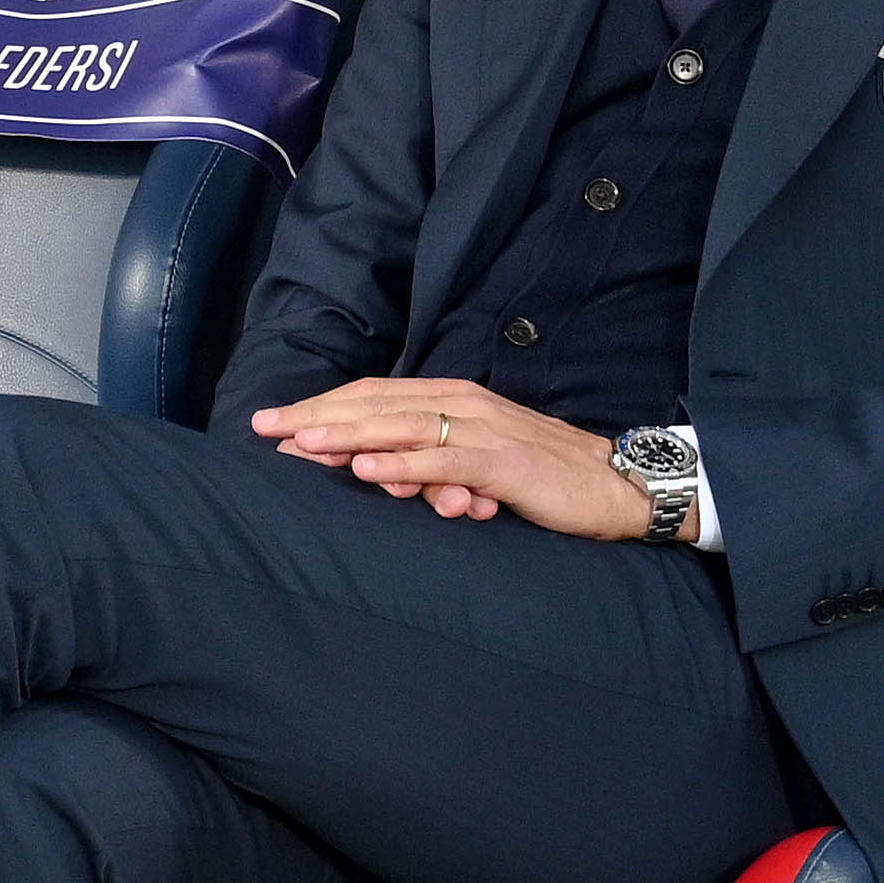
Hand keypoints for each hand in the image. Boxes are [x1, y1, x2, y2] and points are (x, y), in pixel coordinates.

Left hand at [240, 378, 645, 534]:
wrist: (618, 486)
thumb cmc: (544, 477)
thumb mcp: (476, 465)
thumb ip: (429, 464)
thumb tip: (374, 473)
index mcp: (453, 399)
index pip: (374, 396)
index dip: (323, 406)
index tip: (273, 422)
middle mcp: (462, 403)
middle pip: (376, 404)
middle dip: (317, 415)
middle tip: (265, 429)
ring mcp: (483, 429)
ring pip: (401, 426)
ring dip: (347, 434)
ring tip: (300, 443)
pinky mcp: (502, 462)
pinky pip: (443, 459)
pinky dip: (401, 463)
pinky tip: (365, 470)